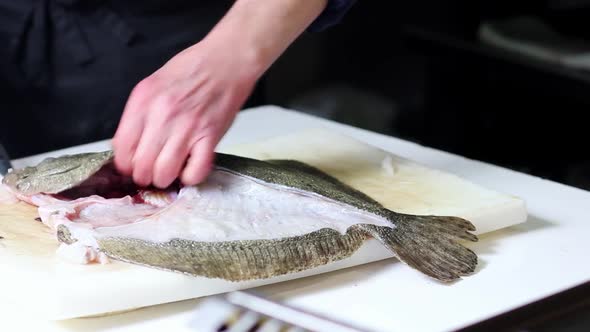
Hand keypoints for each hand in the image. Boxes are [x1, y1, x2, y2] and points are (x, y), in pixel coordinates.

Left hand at [112, 37, 261, 188]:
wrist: (226, 61)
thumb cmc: (192, 70)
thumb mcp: (153, 85)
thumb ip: (139, 115)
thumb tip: (129, 147)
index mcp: (143, 101)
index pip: (122, 149)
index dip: (126, 164)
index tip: (133, 166)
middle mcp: (162, 115)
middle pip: (141, 166)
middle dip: (144, 176)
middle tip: (152, 171)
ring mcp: (187, 127)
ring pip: (164, 174)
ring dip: (165, 179)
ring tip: (171, 171)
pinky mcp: (210, 136)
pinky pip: (195, 171)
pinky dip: (191, 177)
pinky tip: (191, 168)